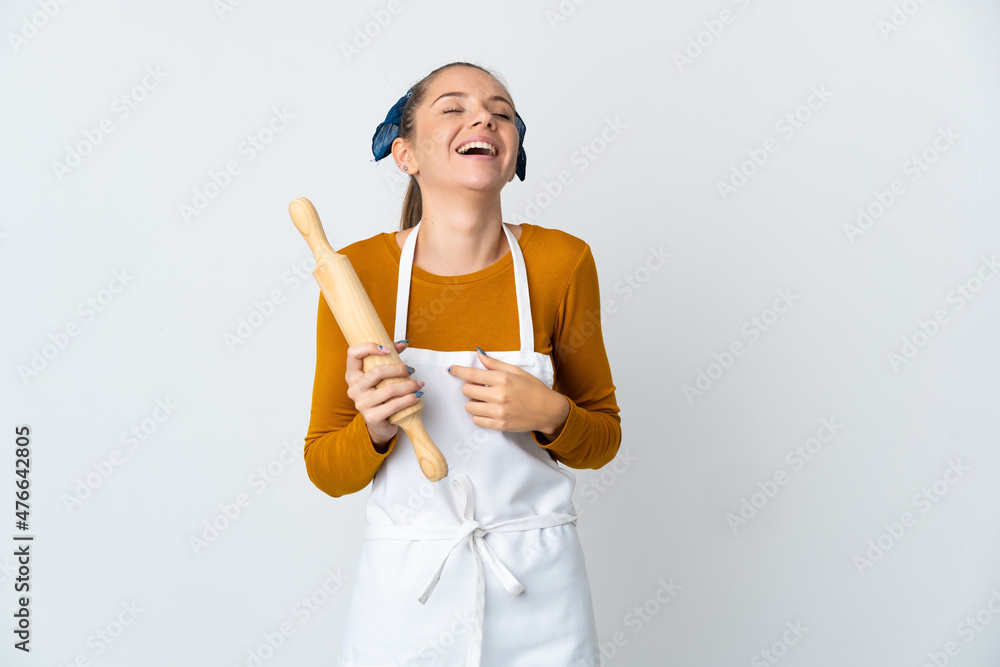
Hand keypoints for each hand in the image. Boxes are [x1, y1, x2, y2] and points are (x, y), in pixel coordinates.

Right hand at [345, 341, 422, 450]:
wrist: (379, 425)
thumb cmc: (381, 397)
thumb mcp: (382, 377)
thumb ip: (390, 358)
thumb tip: (403, 343)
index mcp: (353, 375)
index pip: (353, 353)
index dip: (369, 347)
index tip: (387, 350)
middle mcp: (354, 388)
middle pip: (377, 371)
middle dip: (399, 369)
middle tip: (411, 370)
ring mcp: (361, 404)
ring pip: (389, 389)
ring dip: (409, 385)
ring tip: (418, 385)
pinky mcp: (371, 417)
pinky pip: (394, 405)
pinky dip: (409, 399)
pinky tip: (416, 397)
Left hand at [448, 348, 569, 437]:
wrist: (548, 410)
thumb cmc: (533, 388)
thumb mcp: (516, 371)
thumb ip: (495, 364)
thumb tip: (479, 354)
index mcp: (502, 379)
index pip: (472, 374)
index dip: (458, 371)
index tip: (451, 369)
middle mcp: (499, 395)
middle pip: (467, 390)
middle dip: (470, 388)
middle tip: (480, 388)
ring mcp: (498, 412)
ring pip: (469, 407)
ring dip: (474, 403)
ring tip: (485, 401)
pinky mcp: (499, 425)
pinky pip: (477, 420)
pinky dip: (479, 415)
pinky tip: (489, 411)